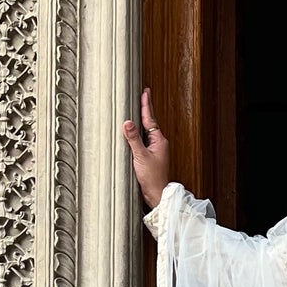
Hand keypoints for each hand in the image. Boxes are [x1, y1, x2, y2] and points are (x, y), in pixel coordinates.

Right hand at [121, 87, 170, 209]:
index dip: (146, 104)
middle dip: (144, 109)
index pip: (150, 118)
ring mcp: (155, 150)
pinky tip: (132, 133)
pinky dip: (137, 134)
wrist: (157, 195)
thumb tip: (127, 122)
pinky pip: (142, 140)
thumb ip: (133, 139)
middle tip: (142, 94)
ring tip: (136, 108)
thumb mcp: (140, 156)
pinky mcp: (150, 157)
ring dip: (140, 121)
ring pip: (145, 131)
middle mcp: (158, 143)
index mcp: (159, 140)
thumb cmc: (152, 178)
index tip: (145, 91)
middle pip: (149, 122)